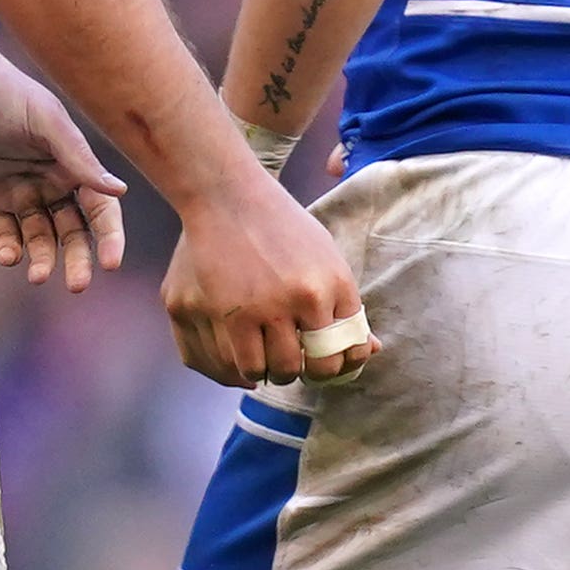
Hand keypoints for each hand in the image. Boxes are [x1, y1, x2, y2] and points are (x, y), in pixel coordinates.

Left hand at [0, 49, 127, 290]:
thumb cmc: (4, 94)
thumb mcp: (47, 121)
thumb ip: (80, 159)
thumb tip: (120, 191)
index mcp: (73, 165)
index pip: (100, 209)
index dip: (108, 237)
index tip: (110, 263)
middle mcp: (51, 182)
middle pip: (72, 231)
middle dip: (77, 258)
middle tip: (77, 285)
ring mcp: (19, 192)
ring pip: (39, 237)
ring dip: (42, 259)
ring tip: (38, 276)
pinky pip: (3, 232)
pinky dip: (8, 249)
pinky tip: (8, 256)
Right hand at [161, 169, 375, 389]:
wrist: (227, 196)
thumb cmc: (283, 230)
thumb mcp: (327, 260)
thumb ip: (346, 309)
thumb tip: (370, 351)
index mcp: (323, 288)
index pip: (338, 356)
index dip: (331, 369)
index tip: (320, 362)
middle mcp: (285, 300)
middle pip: (297, 370)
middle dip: (295, 372)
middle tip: (288, 362)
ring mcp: (241, 306)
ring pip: (257, 372)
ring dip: (262, 372)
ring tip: (261, 357)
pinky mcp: (200, 309)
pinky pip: (217, 363)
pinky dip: (229, 369)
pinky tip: (236, 356)